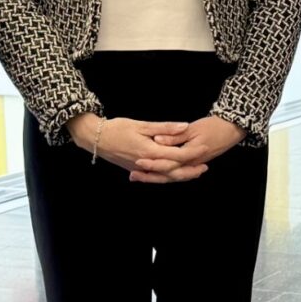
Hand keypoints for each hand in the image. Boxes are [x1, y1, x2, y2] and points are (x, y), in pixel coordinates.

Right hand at [65, 114, 205, 182]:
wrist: (95, 138)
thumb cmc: (117, 128)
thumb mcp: (141, 124)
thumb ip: (164, 128)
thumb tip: (184, 126)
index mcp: (149, 151)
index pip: (176, 156)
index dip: (192, 153)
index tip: (205, 148)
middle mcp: (146, 164)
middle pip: (173, 172)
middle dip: (190, 171)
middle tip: (205, 167)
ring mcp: (140, 169)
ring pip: (164, 177)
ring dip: (180, 176)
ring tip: (194, 172)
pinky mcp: (135, 170)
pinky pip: (155, 177)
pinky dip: (167, 176)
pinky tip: (174, 174)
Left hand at [139, 115, 245, 182]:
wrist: (233, 129)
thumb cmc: (215, 127)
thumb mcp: (194, 128)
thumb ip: (174, 134)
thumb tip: (158, 139)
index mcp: (190, 154)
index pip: (168, 163)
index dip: (152, 164)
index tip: (138, 162)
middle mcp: (191, 163)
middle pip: (168, 174)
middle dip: (150, 176)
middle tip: (133, 175)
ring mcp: (194, 164)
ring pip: (172, 175)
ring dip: (156, 177)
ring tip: (138, 176)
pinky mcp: (194, 162)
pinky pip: (177, 172)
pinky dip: (165, 173)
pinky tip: (153, 172)